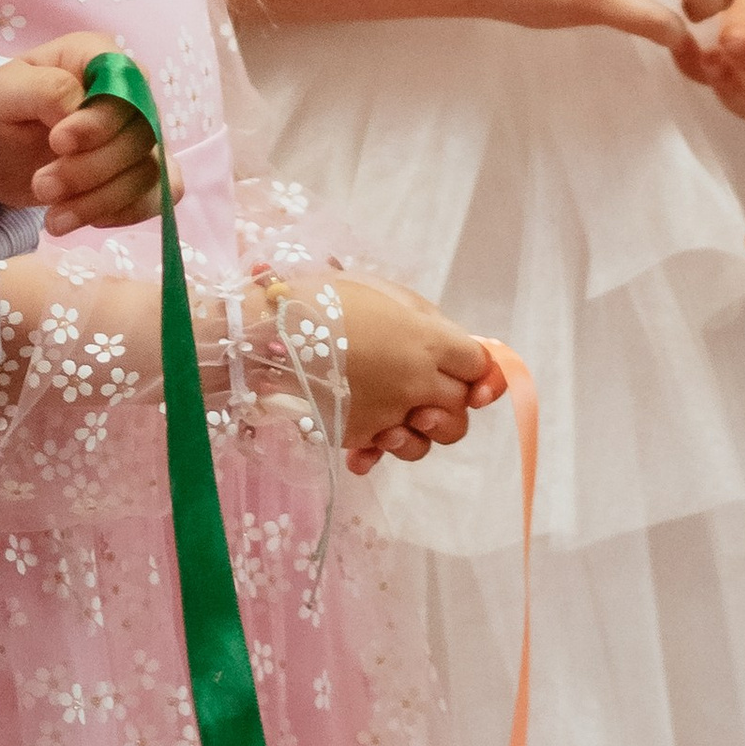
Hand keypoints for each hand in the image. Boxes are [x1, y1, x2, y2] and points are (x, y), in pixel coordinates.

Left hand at [0, 30, 174, 233]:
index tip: (58, 142)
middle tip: (41, 186)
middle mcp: (127, 93)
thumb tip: (79, 109)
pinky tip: (81, 218)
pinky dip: (124, 213)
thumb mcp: (3, 92)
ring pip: (149, 171)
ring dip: (100, 200)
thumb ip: (46, 90)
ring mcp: (138, 135)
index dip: (100, 120)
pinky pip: (159, 196)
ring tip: (52, 216)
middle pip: (142, 134)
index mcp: (96, 57)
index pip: (126, 85)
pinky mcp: (138, 172)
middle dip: (91, 170)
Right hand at [331, 279, 500, 472]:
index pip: (478, 364)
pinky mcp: (358, 434)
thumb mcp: (382, 292)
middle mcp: (416, 381)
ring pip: (429, 440)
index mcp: (427, 341)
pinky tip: (366, 447)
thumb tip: (448, 337)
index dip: (474, 367)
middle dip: (448, 399)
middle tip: (423, 388)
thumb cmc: (322, 299)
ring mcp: (388, 412)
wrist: (267, 333)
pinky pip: (381, 453)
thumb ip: (423, 317)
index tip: (462, 366)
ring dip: (420, 432)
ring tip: (397, 418)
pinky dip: (376, 452)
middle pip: (460, 406)